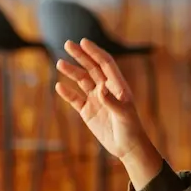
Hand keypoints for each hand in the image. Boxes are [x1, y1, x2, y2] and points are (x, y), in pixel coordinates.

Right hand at [55, 39, 150, 161]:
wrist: (127, 148)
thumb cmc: (131, 130)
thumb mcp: (124, 116)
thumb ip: (112, 102)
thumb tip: (99, 88)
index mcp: (118, 86)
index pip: (105, 64)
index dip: (95, 52)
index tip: (84, 42)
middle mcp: (106, 90)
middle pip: (91, 68)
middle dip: (80, 55)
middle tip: (67, 43)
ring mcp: (96, 100)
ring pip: (82, 81)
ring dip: (71, 71)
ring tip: (59, 63)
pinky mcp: (88, 112)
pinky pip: (75, 99)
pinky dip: (67, 93)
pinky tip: (59, 86)